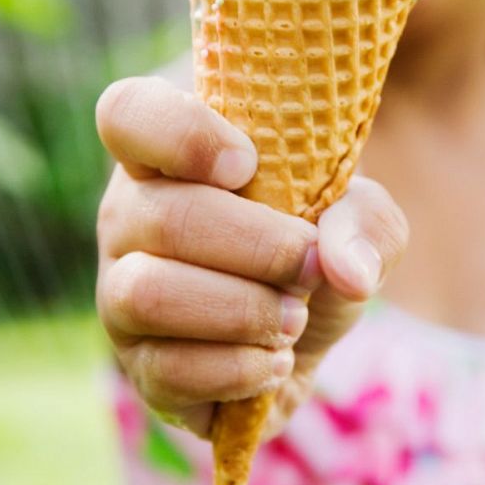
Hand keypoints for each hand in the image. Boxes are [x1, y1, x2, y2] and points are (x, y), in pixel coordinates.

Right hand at [96, 77, 407, 438]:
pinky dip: (237, 369)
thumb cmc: (311, 248)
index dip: (183, 134)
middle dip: (257, 246)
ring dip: (241, 310)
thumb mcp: (357, 216)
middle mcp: (127, 218)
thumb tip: (343, 270)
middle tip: (309, 265)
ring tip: (292, 318)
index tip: (248, 164)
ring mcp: (120, 295)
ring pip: (147, 295)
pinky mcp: (139, 368)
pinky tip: (272, 360)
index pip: (127, 113)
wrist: (303, 335)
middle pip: (161, 217)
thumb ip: (363, 220)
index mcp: (165, 155)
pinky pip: (165, 371)